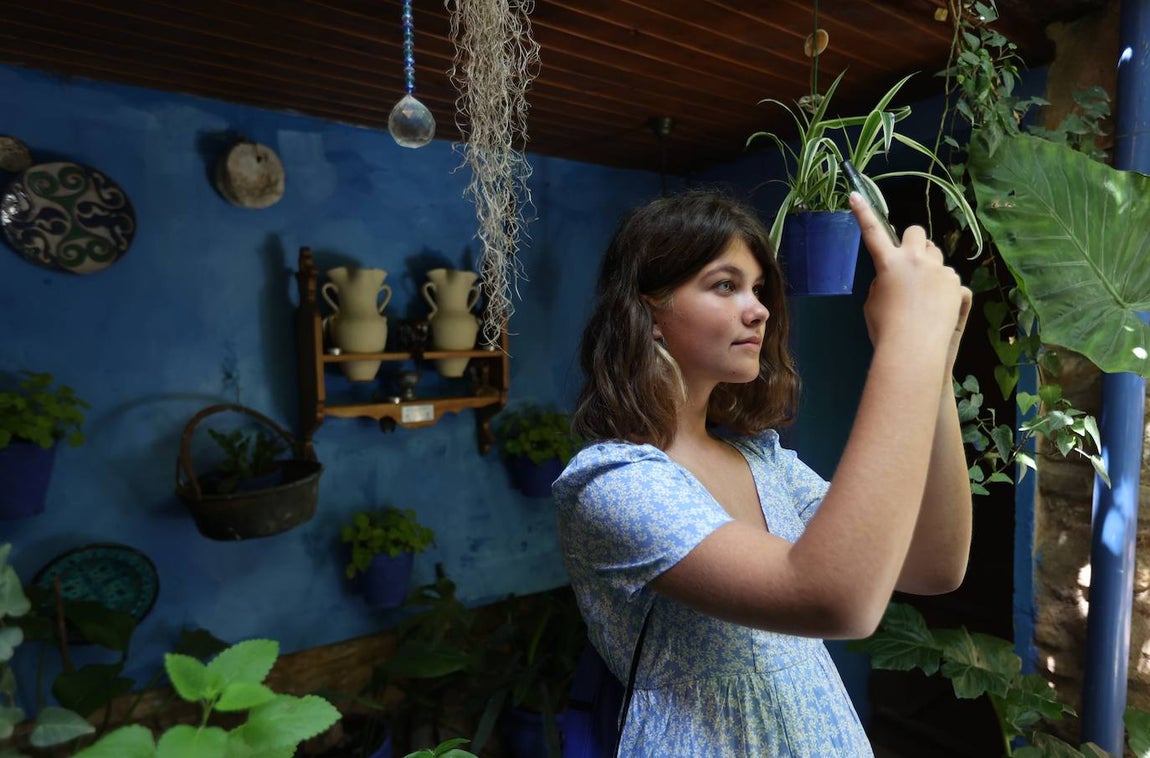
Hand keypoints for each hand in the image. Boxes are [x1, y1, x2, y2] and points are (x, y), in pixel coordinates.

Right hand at [850, 192, 965, 352]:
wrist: (914, 349)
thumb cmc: (885, 330)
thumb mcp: (873, 303)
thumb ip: (882, 283)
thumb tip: (894, 278)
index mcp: (888, 264)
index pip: (872, 233)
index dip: (862, 213)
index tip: (855, 196)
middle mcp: (915, 260)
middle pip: (917, 233)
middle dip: (913, 243)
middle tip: (910, 262)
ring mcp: (939, 270)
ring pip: (935, 256)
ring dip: (929, 266)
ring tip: (924, 294)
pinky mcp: (956, 283)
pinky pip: (949, 278)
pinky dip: (943, 288)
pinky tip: (937, 308)